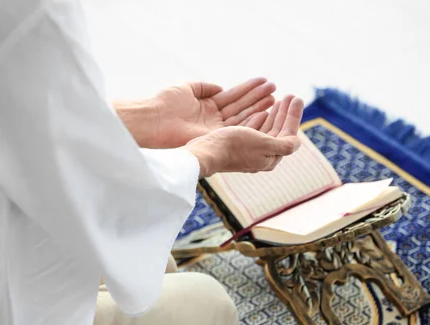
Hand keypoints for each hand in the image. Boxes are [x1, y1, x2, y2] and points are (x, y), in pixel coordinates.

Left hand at [114, 78, 274, 147]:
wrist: (153, 119)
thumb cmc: (165, 102)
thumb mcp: (187, 87)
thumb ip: (205, 87)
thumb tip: (221, 88)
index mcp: (207, 106)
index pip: (233, 97)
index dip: (249, 90)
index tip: (265, 83)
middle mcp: (214, 119)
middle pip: (241, 107)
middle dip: (258, 98)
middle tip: (276, 91)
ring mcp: (215, 129)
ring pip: (242, 117)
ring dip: (259, 108)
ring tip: (276, 99)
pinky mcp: (214, 137)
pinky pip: (235, 127)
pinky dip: (251, 120)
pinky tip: (265, 113)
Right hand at [185, 96, 303, 176]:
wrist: (206, 152)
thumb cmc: (234, 146)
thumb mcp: (264, 144)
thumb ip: (283, 144)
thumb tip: (297, 142)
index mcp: (270, 158)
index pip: (289, 135)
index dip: (294, 116)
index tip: (296, 98)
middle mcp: (262, 157)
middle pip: (279, 133)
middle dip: (286, 113)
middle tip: (291, 95)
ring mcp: (249, 153)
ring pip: (267, 131)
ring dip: (275, 115)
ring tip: (280, 100)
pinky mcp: (237, 147)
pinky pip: (254, 132)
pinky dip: (260, 120)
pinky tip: (262, 112)